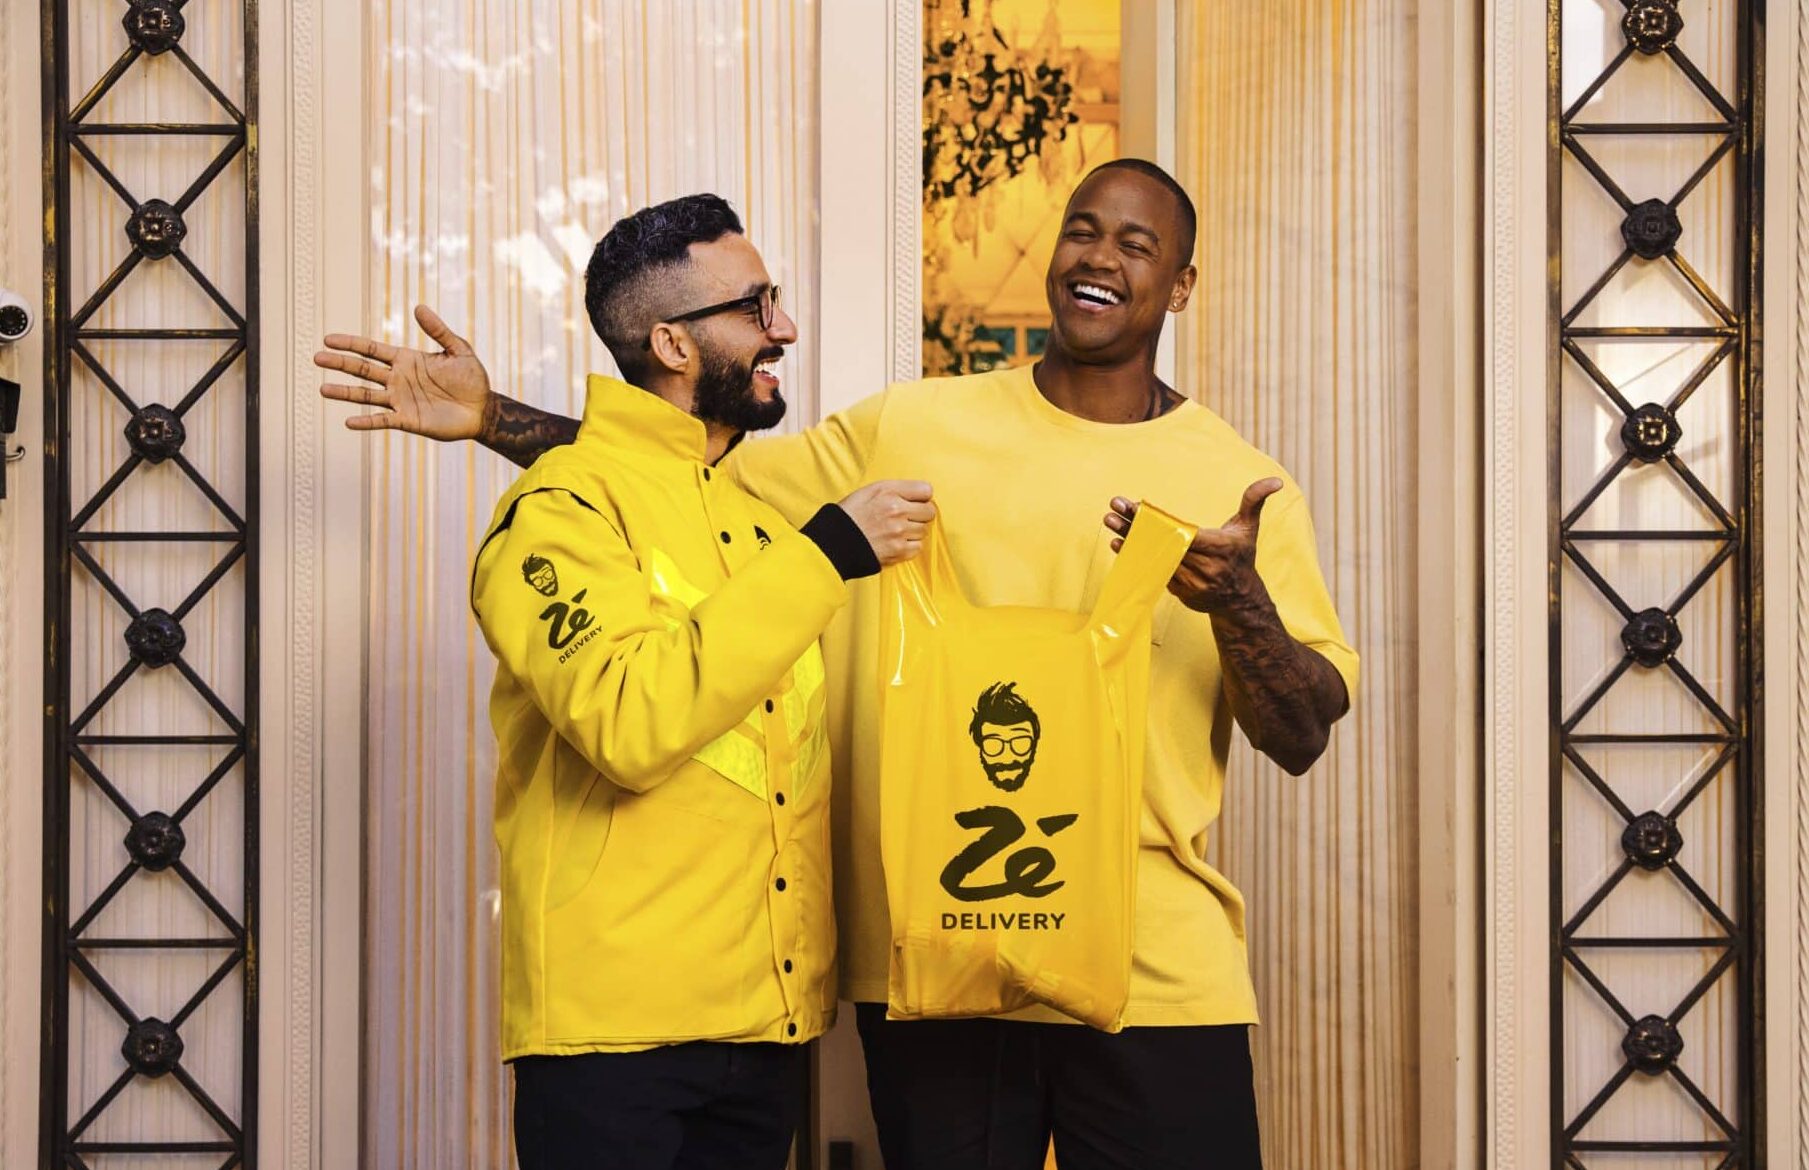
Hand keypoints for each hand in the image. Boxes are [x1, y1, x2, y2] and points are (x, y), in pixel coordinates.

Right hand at [316, 304, 493, 439]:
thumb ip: (439, 330)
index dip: (350, 344)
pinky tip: (349, 422)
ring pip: (365, 395)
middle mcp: (397, 379)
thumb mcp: (459, 350)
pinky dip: (366, 422)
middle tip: (317, 357)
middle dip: (340, 363)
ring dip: (344, 392)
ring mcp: (400, 400)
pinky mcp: (407, 420)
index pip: (371, 349)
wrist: (483, 409)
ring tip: (323, 389)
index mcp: (406, 360)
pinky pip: (382, 420)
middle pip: (362, 370)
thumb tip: (419, 307)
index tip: (328, 339)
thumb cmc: (472, 379)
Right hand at [840, 480, 935, 565]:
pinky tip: (896, 542)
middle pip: (930, 511)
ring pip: (924, 530)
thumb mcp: (869, 491)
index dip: (921, 497)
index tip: (915, 502)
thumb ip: (895, 490)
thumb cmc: (850, 515)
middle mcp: (897, 510)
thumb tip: (920, 494)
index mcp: (889, 492)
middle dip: (921, 514)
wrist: (834, 542)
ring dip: (914, 531)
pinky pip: (918, 547)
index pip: (926, 490)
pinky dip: (910, 546)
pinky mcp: (899, 551)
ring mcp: (899, 532)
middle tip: (906, 518)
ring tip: (896, 531)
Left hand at [1104, 478, 1282, 612]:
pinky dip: (1137, 559)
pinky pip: (1155, 572)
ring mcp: (1191, 582)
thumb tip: (1275, 481)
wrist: (1240, 601)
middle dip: (1134, 526)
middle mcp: (1204, 567)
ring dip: (1130, 542)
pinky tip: (1120, 544)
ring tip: (1109, 525)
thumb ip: (1254, 502)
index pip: (1181, 531)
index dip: (1156, 519)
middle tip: (1110, 511)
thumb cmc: (1241, 558)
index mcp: (1219, 548)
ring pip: (1155, 559)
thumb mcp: (1248, 529)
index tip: (1133, 505)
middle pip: (1162, 543)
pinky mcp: (1180, 592)